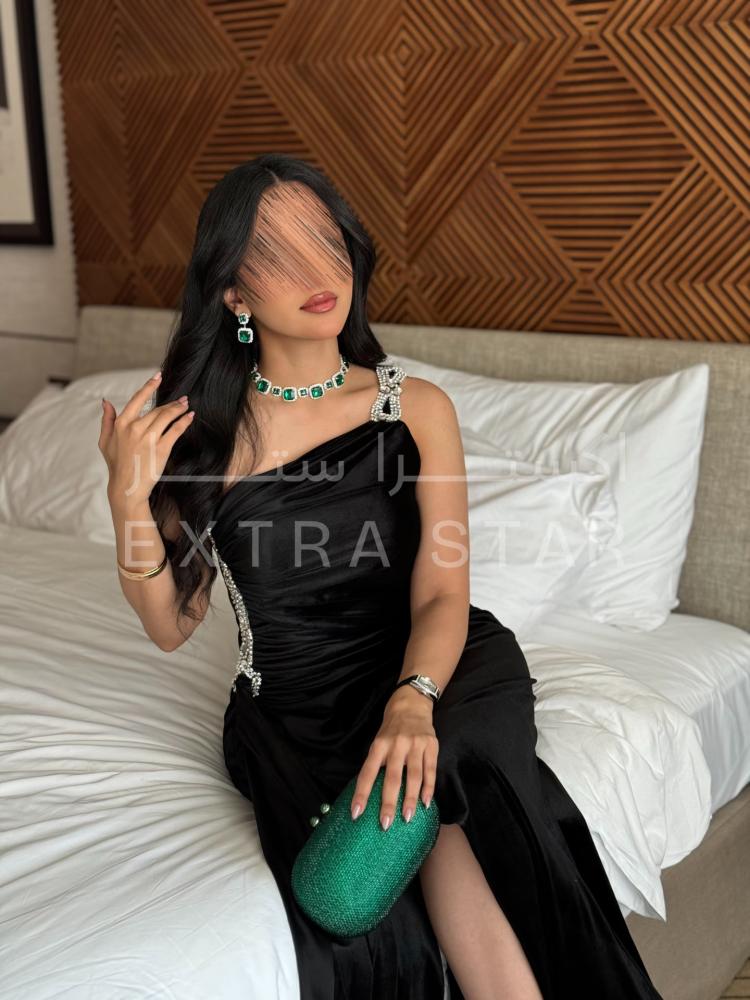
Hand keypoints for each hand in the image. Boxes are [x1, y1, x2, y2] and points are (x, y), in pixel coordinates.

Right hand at [99, 371, 194, 508]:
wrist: (126, 488)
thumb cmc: (116, 465)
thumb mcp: (104, 442)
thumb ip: (106, 420)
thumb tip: (105, 402)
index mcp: (121, 424)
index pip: (137, 399)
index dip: (149, 386)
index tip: (159, 376)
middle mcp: (135, 428)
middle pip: (157, 409)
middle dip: (171, 403)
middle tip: (182, 399)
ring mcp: (148, 438)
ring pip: (167, 416)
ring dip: (179, 408)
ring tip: (186, 405)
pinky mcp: (161, 448)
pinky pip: (175, 430)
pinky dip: (184, 421)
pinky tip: (190, 416)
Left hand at [350, 686, 437, 829]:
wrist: (411, 704)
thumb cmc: (391, 729)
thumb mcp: (379, 742)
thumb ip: (377, 764)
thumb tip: (370, 795)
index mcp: (379, 745)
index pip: (367, 772)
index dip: (361, 793)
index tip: (356, 814)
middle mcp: (396, 744)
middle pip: (392, 777)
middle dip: (388, 802)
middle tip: (385, 824)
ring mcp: (415, 744)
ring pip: (413, 776)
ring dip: (410, 799)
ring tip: (407, 818)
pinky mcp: (431, 745)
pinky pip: (430, 770)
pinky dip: (428, 788)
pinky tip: (426, 803)